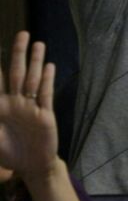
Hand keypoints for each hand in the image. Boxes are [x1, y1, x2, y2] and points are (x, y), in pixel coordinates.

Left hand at [0, 32, 58, 182]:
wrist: (32, 167)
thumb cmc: (9, 154)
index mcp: (0, 107)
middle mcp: (15, 102)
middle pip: (16, 73)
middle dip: (17, 54)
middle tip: (21, 33)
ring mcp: (31, 107)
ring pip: (32, 79)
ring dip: (35, 62)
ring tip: (38, 43)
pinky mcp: (45, 114)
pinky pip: (45, 95)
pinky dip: (46, 80)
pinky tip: (49, 67)